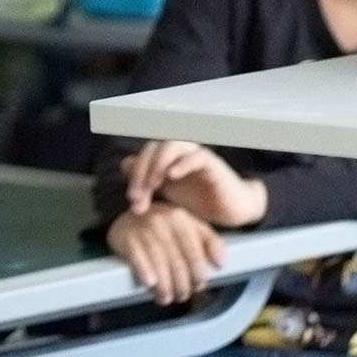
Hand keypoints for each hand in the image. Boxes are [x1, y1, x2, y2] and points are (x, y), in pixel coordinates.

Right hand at [107, 204, 225, 305]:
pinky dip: (145, 273)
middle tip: (182, 294)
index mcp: (181, 218)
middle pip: (178, 264)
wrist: (128, 218)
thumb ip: (210, 243)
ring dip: (165, 287)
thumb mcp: (190, 227)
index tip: (198, 285)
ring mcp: (143, 228)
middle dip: (182, 286)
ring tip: (166, 297)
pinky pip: (137, 259)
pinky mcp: (125, 237)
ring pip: (159, 265)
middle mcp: (162, 220)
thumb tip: (220, 263)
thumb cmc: (164, 228)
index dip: (198, 276)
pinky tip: (150, 284)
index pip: (196, 255)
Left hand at [125, 140, 267, 227]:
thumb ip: (147, 182)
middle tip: (137, 197)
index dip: (133, 176)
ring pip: (171, 146)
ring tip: (153, 185)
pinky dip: (181, 163)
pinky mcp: (212, 163)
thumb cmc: (199, 201)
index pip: (142, 157)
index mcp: (165, 159)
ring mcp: (194, 155)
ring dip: (157, 164)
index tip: (131, 200)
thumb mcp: (168, 195)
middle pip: (152, 149)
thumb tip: (124, 166)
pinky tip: (171, 176)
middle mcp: (178, 153)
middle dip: (141, 173)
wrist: (231, 210)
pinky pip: (196, 155)